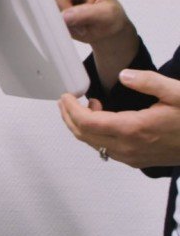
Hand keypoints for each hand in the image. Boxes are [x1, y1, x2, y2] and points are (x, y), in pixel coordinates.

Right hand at [43, 0, 138, 89]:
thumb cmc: (111, 17)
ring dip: (62, 23)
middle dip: (63, 13)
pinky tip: (73, 28)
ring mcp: (58, 1)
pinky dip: (59, 28)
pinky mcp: (53, 13)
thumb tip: (65, 16)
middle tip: (82, 22)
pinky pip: (47, 20)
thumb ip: (87, 13)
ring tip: (80, 26)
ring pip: (48, 12)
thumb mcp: (106, 14)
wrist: (107, 32)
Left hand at [59, 69, 179, 167]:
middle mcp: (128, 147)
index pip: (87, 123)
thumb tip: (124, 75)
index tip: (66, 96)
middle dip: (69, 117)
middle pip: (84, 135)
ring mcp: (131, 157)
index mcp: (134, 129)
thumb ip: (149, 82)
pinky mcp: (135, 160)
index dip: (71, 110)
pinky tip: (103, 119)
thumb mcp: (178, 92)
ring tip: (86, 105)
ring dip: (82, 126)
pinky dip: (95, 134)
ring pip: (92, 144)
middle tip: (66, 100)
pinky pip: (105, 149)